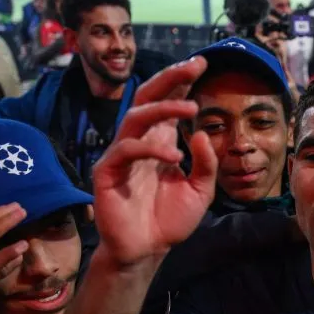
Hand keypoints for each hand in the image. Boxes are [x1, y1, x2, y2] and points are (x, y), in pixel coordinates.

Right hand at [92, 57, 217, 267]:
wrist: (147, 250)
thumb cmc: (169, 219)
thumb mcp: (200, 190)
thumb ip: (205, 162)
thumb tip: (202, 132)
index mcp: (160, 142)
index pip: (168, 103)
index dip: (181, 82)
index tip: (201, 63)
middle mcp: (140, 142)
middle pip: (148, 99)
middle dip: (170, 80)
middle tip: (193, 66)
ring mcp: (121, 155)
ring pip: (136, 118)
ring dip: (164, 109)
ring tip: (192, 108)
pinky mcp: (107, 172)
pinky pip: (126, 150)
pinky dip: (150, 150)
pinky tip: (174, 157)